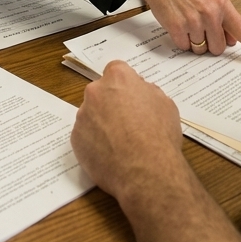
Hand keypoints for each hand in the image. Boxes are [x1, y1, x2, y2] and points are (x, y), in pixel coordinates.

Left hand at [71, 61, 184, 200]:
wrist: (145, 171)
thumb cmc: (159, 135)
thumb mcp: (165, 104)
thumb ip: (148, 92)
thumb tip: (140, 92)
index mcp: (118, 78)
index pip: (116, 70)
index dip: (125, 84)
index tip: (131, 96)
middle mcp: (95, 92)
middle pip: (101, 91)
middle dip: (111, 102)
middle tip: (127, 121)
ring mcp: (83, 116)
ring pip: (91, 114)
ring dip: (101, 123)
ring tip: (119, 142)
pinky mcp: (75, 139)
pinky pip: (85, 135)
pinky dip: (94, 142)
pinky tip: (110, 154)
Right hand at [124, 0, 240, 68]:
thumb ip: (224, 15)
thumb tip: (232, 39)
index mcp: (221, 4)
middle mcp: (210, 13)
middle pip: (218, 48)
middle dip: (211, 44)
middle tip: (201, 29)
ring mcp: (193, 22)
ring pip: (201, 49)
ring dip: (195, 42)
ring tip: (187, 23)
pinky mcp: (177, 28)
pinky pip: (184, 47)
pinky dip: (182, 41)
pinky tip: (177, 24)